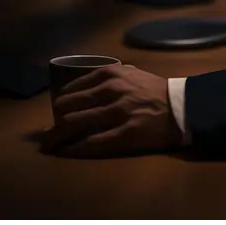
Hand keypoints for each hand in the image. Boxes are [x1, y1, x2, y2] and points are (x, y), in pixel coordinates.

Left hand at [42, 64, 182, 156]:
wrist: (180, 106)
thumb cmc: (153, 89)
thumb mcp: (129, 73)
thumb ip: (107, 77)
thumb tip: (80, 88)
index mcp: (111, 74)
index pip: (73, 87)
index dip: (61, 100)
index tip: (55, 111)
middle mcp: (111, 90)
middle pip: (70, 106)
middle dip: (54, 120)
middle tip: (46, 131)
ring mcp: (117, 112)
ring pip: (77, 123)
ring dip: (59, 135)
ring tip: (49, 143)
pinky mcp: (125, 133)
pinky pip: (93, 142)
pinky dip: (76, 147)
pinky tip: (66, 151)